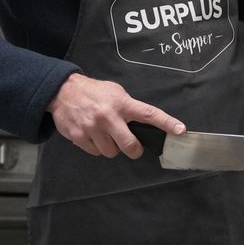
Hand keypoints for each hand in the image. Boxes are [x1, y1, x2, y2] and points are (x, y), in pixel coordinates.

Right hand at [47, 73, 184, 157]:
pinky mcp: (79, 137)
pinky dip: (96, 147)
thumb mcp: (115, 92)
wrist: (63, 91)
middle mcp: (108, 116)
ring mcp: (92, 128)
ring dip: (111, 147)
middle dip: (133, 150)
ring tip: (104, 134)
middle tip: (132, 146)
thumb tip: (143, 124)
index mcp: (122, 104)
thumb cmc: (94, 92)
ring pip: (111, 152)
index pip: (149, 114)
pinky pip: (95, 152)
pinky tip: (92, 135)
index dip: (166, 123)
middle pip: (130, 146)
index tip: (180, 130)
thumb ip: (129, 107)